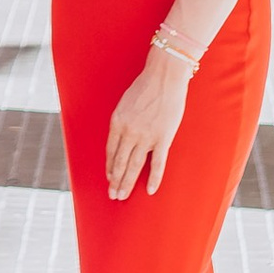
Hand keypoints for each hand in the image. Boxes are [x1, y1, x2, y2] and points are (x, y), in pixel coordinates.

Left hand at [105, 50, 189, 198]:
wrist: (164, 76)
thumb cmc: (145, 87)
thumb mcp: (125, 104)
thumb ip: (122, 122)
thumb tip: (121, 139)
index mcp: (117, 122)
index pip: (110, 151)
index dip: (109, 167)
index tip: (109, 178)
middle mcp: (129, 131)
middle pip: (120, 162)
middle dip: (115, 181)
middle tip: (113, 196)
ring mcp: (146, 136)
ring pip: (134, 166)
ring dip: (127, 182)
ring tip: (123, 196)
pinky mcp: (162, 138)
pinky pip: (157, 163)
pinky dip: (154, 178)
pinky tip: (151, 190)